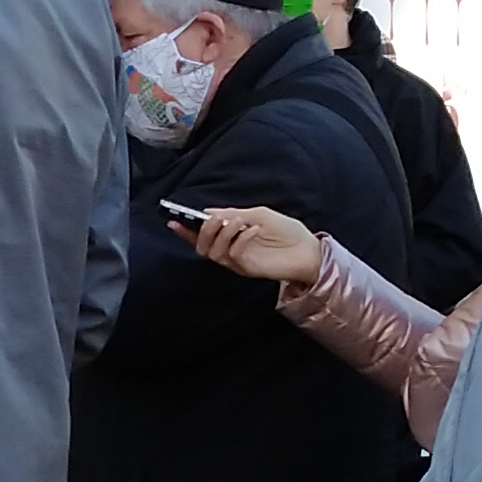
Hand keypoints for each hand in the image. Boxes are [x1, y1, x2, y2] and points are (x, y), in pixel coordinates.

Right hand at [186, 204, 321, 284]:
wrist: (308, 250)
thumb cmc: (286, 231)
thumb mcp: (259, 214)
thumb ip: (233, 213)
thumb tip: (208, 212)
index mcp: (229, 236)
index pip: (201, 235)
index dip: (185, 229)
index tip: (173, 219)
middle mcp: (229, 250)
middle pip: (202, 246)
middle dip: (204, 230)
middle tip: (214, 218)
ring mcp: (237, 261)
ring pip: (213, 252)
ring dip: (222, 233)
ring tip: (237, 221)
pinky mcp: (247, 269)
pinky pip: (233, 255)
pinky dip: (240, 239)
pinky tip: (253, 230)